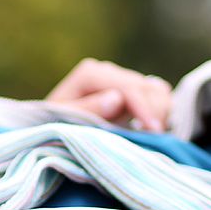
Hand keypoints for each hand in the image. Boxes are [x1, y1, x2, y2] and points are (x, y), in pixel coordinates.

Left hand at [46, 58, 171, 130]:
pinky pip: (157, 94)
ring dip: (161, 112)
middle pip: (146, 87)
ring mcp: (119, 78)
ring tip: (152, 135)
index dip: (144, 109)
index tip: (154, 131)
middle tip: (155, 138)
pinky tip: (151, 129)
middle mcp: (107, 71)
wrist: (50, 127)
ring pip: (156, 89)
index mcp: (91, 74)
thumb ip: (89, 110)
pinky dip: (160, 111)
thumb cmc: (53, 126)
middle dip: (154, 112)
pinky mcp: (129, 89)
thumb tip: (116, 98)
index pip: (127, 88)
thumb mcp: (63, 122)